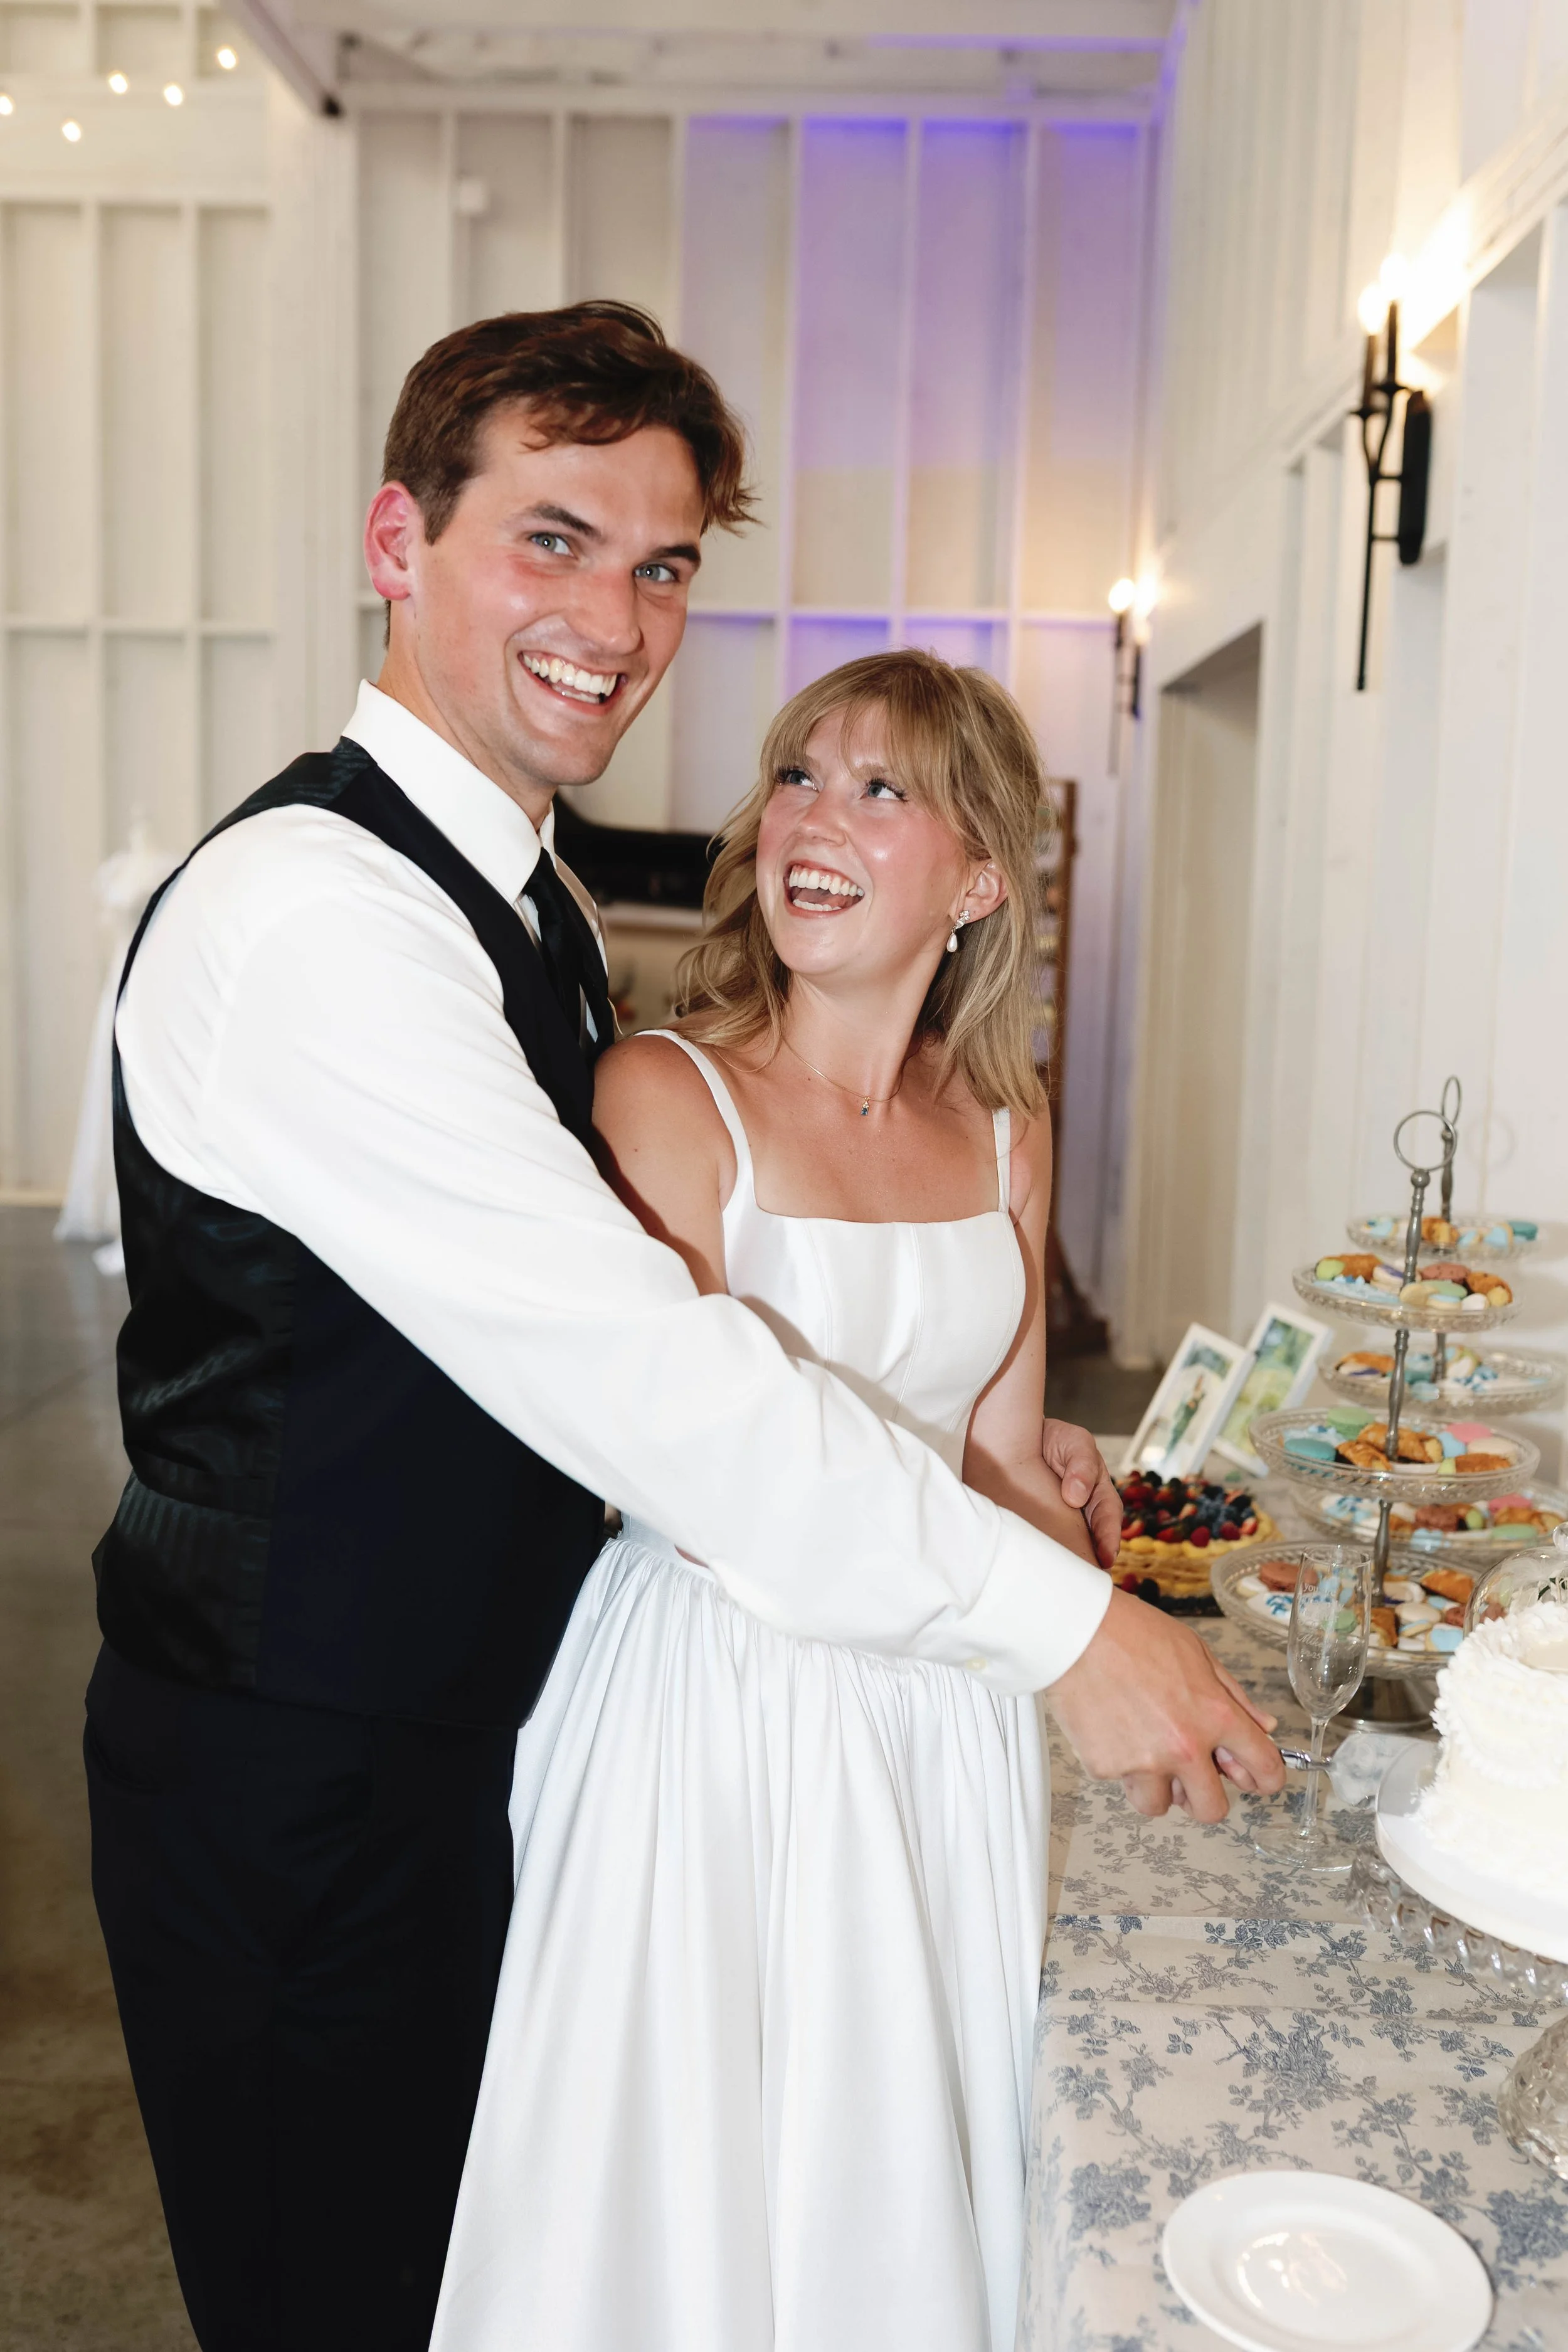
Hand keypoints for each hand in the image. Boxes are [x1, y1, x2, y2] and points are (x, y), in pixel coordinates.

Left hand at [1040, 1418, 1120, 1567]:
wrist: (1024, 1437)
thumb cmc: (1056, 1440)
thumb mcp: (1074, 1442)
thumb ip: (1081, 1465)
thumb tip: (1077, 1496)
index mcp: (1098, 1491)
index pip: (1108, 1517)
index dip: (1108, 1538)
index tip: (1106, 1557)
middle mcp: (1085, 1511)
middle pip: (1094, 1540)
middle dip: (1093, 1560)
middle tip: (1090, 1577)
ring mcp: (1066, 1520)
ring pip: (1074, 1545)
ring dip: (1074, 1562)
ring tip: (1069, 1581)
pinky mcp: (1045, 1526)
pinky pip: (1052, 1543)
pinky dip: (1051, 1557)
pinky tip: (1044, 1570)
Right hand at [1045, 1588, 1284, 1821]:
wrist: (1075, 1631)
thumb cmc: (1134, 1633)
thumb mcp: (1198, 1653)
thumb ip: (1233, 1696)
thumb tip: (1264, 1726)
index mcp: (1214, 1716)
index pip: (1263, 1768)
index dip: (1266, 1780)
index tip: (1257, 1780)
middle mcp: (1184, 1747)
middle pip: (1212, 1809)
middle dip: (1205, 1796)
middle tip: (1190, 1774)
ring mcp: (1143, 1763)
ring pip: (1161, 1806)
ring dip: (1158, 1787)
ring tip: (1143, 1750)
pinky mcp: (1106, 1768)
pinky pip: (1121, 1783)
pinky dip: (1120, 1765)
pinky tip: (1112, 1729)